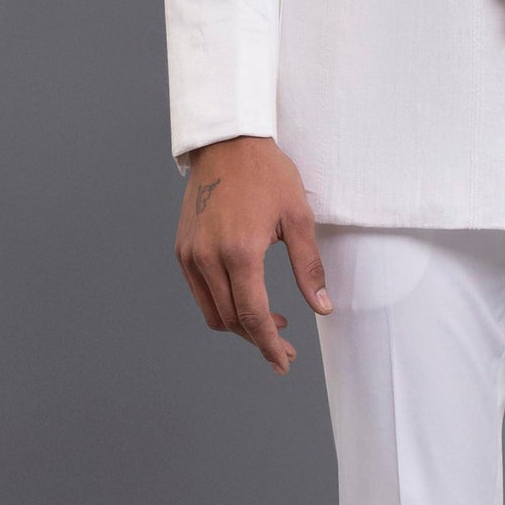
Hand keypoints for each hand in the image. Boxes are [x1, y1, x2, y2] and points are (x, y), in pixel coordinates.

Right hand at [174, 135, 329, 374]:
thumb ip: (309, 267)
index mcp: (239, 251)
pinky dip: (222, 304)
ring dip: (240, 325)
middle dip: (259, 340)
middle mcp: (207, 257)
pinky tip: (246, 298)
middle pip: (231, 320)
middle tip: (286, 347)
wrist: (227, 143)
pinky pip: (200, 292)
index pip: (252, 315)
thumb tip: (322, 307)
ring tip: (271, 323)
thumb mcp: (298, 218)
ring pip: (212, 311)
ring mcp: (190, 254)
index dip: (269, 344)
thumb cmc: (267, 175)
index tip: (283, 362)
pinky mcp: (182, 248)